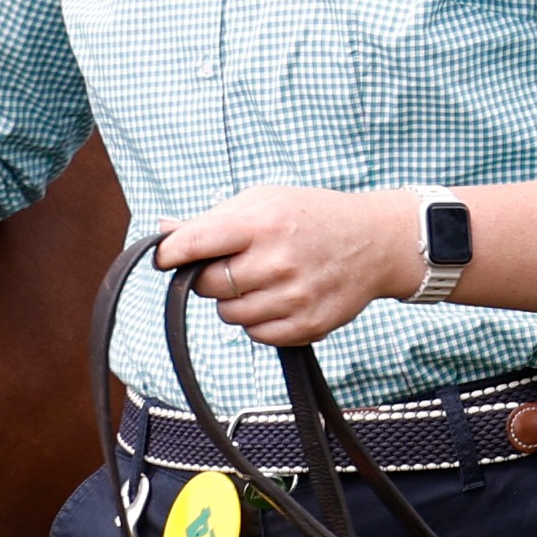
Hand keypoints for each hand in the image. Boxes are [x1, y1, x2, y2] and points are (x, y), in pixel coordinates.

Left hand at [151, 185, 419, 348]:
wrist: (373, 242)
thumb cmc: (311, 217)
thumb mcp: (264, 201)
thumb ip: (212, 219)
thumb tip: (163, 231)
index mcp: (263, 223)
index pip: (196, 243)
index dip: (171, 254)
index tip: (165, 258)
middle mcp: (278, 261)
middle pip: (207, 286)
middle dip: (208, 277)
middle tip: (230, 264)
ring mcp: (294, 297)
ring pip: (228, 315)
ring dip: (234, 301)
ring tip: (261, 279)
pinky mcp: (307, 325)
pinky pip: (256, 335)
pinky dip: (258, 321)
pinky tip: (278, 298)